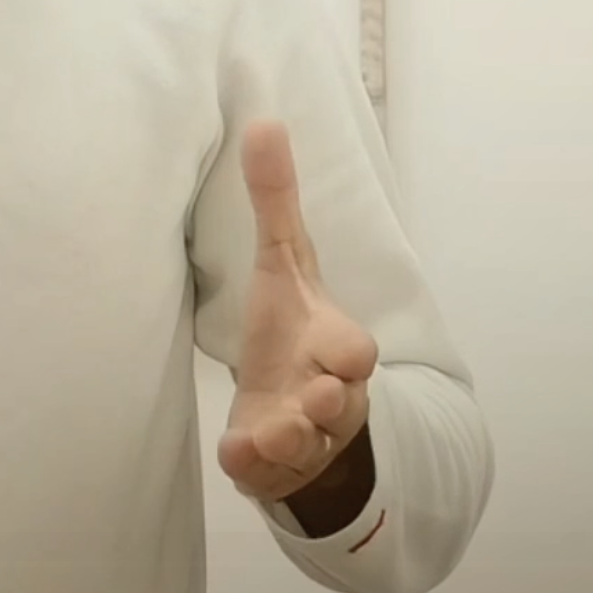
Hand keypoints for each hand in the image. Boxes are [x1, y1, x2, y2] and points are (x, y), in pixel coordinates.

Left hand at [216, 120, 377, 504]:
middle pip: (340, 402)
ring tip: (269, 431)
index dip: (344, 350)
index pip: (354, 351)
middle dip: (327, 399)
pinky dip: (253, 463)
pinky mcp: (271, 466)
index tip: (330, 347)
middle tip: (310, 392)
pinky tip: (238, 450)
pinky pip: (266, 472)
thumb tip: (265, 120)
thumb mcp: (283, 264)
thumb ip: (275, 201)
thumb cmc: (291, 329)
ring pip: (305, 445)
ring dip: (289, 437)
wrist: (291, 410)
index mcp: (333, 346)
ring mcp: (301, 435)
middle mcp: (325, 395)